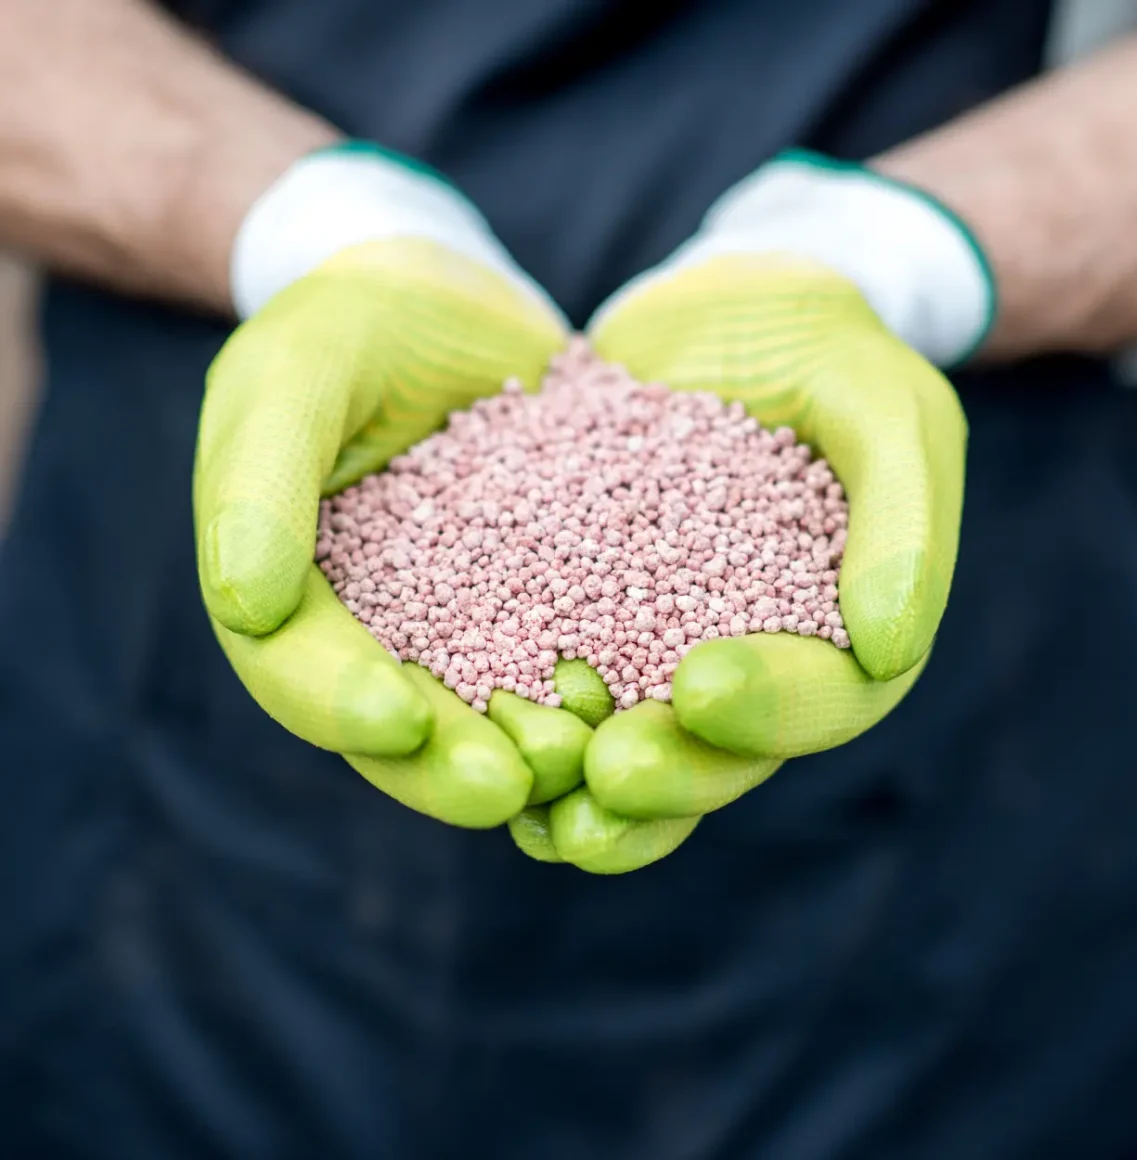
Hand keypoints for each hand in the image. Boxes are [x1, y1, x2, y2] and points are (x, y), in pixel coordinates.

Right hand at [196, 143, 593, 827]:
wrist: (442, 297)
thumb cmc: (346, 328)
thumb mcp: (289, 379)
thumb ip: (258, 486)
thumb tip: (243, 604)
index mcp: (293, 593)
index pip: (299, 666)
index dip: (337, 702)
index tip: (395, 720)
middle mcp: (380, 629)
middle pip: (401, 721)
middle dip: (446, 765)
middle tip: (505, 790)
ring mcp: (465, 622)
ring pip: (492, 709)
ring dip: (533, 752)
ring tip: (585, 770)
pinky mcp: (546, 597)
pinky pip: (570, 652)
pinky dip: (603, 688)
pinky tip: (650, 705)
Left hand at [511, 152, 981, 869]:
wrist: (719, 313)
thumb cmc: (819, 347)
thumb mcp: (883, 403)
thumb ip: (903, 518)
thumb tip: (886, 651)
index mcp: (841, 627)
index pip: (824, 697)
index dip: (772, 708)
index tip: (701, 688)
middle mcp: (752, 656)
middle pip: (724, 751)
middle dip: (673, 776)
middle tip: (608, 778)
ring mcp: (664, 644)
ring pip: (638, 743)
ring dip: (592, 793)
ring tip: (541, 821)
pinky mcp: (587, 613)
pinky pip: (557, 679)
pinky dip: (524, 723)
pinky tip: (479, 743)